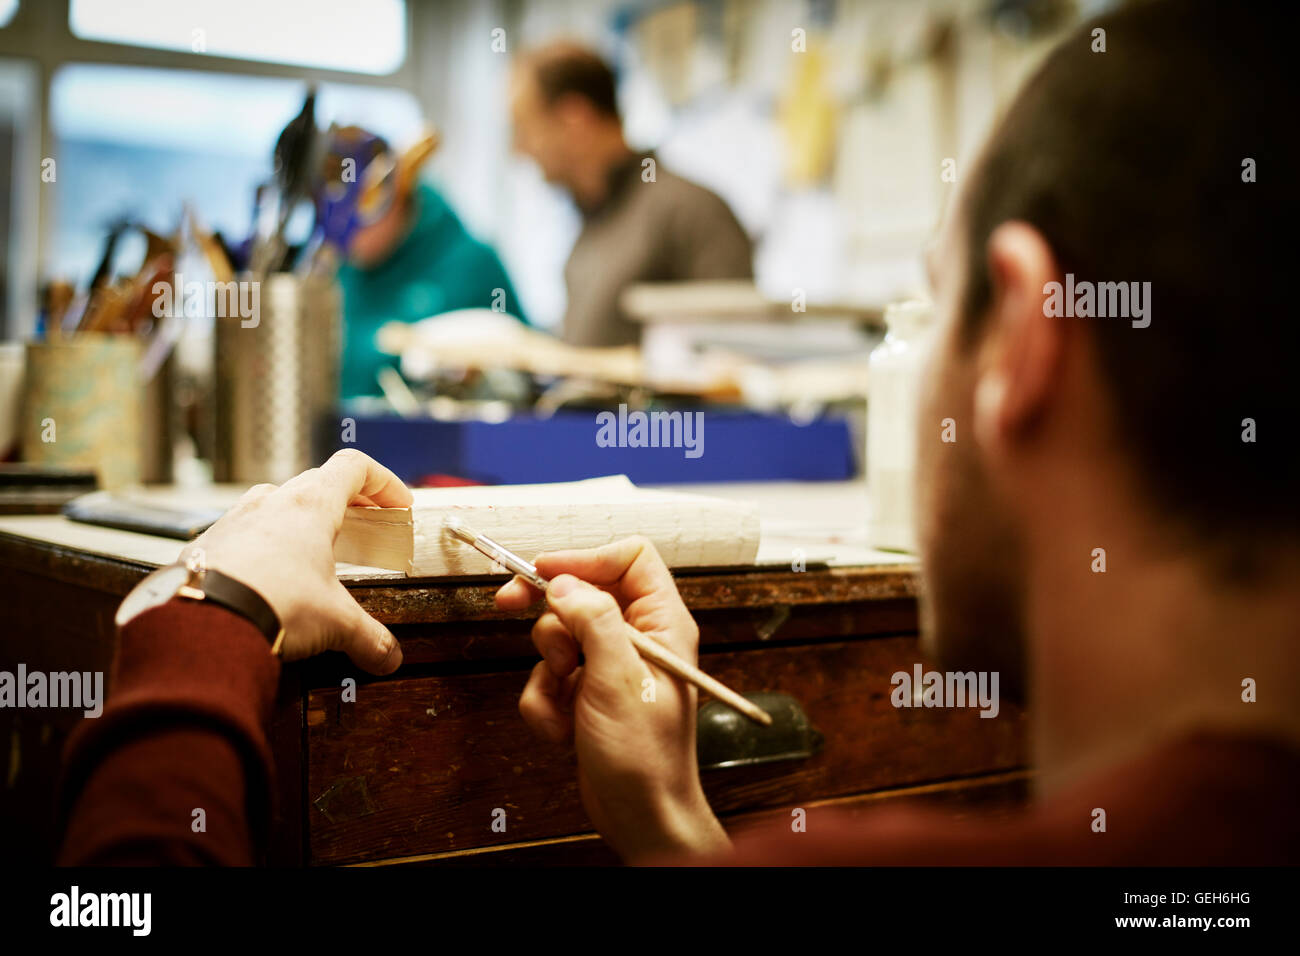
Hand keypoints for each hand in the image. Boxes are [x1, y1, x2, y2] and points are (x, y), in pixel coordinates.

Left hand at [182, 449, 411, 673]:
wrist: (201, 621)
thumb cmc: (271, 603)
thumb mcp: (335, 622)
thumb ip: (369, 638)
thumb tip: (388, 657)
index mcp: (310, 505)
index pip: (355, 467)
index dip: (383, 482)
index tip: (398, 505)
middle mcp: (271, 502)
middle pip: (318, 483)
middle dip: (347, 503)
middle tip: (363, 527)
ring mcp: (234, 520)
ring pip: (276, 504)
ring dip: (301, 521)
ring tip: (313, 553)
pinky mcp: (207, 545)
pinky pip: (243, 534)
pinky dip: (264, 547)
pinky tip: (269, 578)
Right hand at [495, 536, 730, 861]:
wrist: (640, 816)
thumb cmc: (646, 757)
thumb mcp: (619, 680)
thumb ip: (594, 621)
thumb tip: (564, 584)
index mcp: (662, 624)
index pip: (629, 560)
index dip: (584, 559)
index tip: (543, 572)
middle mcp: (637, 639)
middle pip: (582, 592)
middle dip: (549, 613)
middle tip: (507, 604)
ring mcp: (609, 667)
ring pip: (557, 636)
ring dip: (547, 670)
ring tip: (567, 700)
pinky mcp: (586, 694)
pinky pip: (547, 678)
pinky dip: (545, 702)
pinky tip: (563, 730)